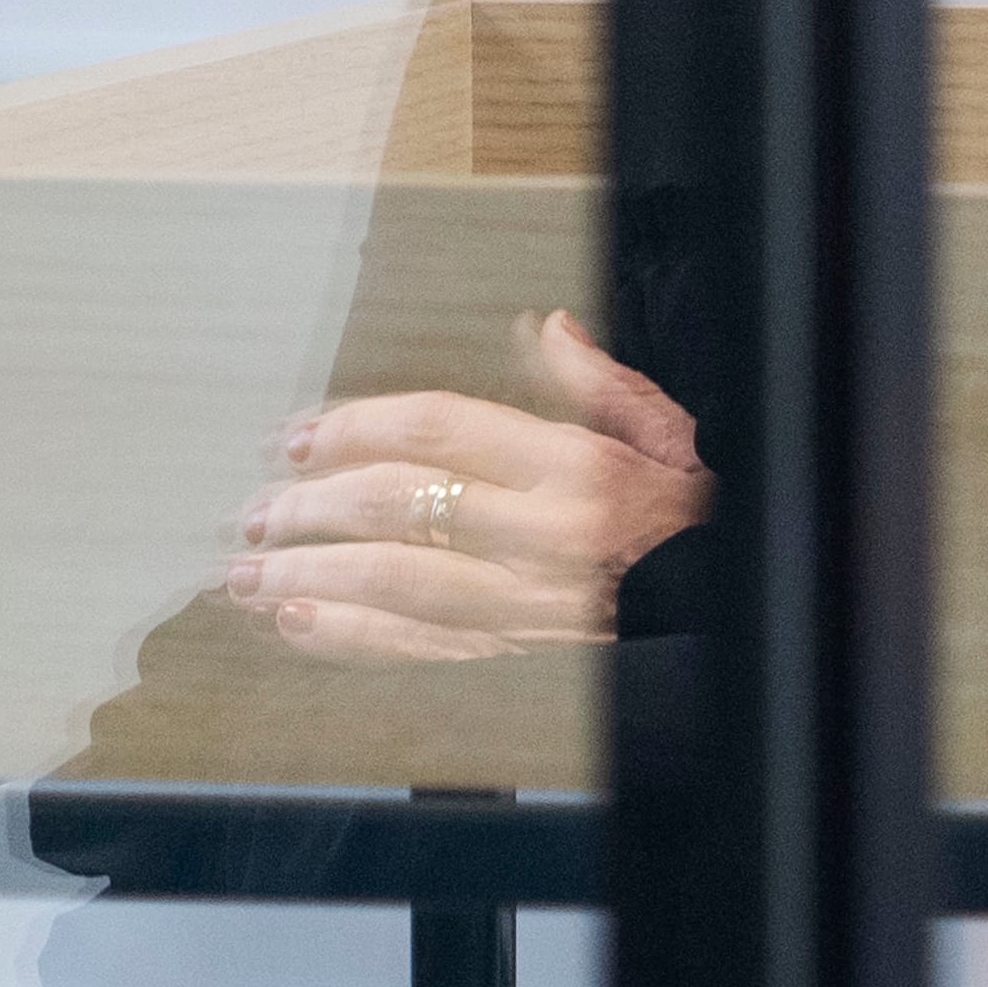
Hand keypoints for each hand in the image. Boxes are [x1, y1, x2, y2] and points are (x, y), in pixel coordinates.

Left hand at [230, 310, 710, 661]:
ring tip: (247, 570)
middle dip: (309, 507)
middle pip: (397, 507)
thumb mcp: (671, 438)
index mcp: (578, 466)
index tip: (297, 437)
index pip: (438, 430)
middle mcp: (545, 533)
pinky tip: (297, 622)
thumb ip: (603, 385)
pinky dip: (346, 637)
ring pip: (391, 583)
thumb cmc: (699, 523)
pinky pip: (414, 648)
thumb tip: (550, 329)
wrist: (739, 614)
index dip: (352, 428)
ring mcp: (525, 603)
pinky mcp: (517, 657)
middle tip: (256, 508)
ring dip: (306, 576)